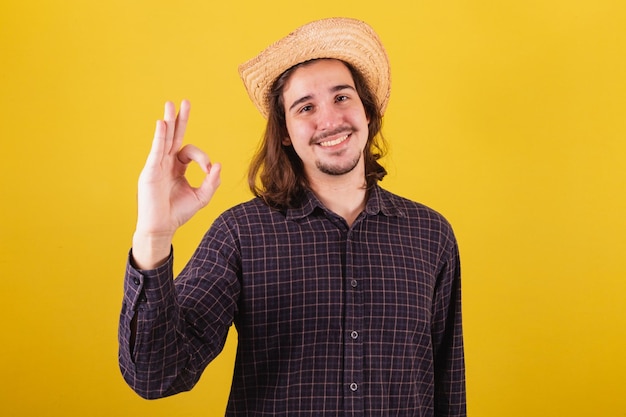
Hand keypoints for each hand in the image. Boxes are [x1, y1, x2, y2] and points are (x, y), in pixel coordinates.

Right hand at [132, 100, 220, 268]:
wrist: (162, 227)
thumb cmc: (178, 212)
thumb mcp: (201, 197)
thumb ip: (212, 182)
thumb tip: (218, 165)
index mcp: (178, 167)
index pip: (190, 152)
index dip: (202, 158)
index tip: (208, 169)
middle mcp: (166, 163)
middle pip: (174, 136)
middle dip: (180, 119)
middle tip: (185, 102)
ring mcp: (157, 165)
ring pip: (164, 139)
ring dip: (168, 122)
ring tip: (170, 105)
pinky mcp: (150, 171)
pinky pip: (156, 150)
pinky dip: (159, 136)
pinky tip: (161, 123)